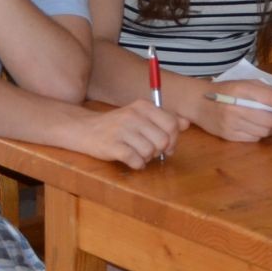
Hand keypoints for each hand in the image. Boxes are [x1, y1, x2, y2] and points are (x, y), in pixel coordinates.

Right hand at [67, 98, 184, 168]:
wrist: (85, 129)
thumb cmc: (117, 125)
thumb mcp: (141, 116)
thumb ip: (164, 119)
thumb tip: (186, 123)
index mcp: (143, 106)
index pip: (172, 124)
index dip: (174, 139)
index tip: (167, 145)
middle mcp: (133, 115)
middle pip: (163, 140)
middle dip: (160, 150)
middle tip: (150, 150)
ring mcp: (122, 130)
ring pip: (150, 152)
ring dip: (147, 158)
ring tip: (137, 153)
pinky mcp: (112, 146)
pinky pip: (136, 161)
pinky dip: (137, 164)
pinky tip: (131, 160)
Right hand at [190, 79, 271, 141]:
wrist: (197, 102)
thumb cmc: (224, 91)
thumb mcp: (243, 83)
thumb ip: (264, 89)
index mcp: (241, 90)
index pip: (271, 99)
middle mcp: (236, 107)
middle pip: (269, 119)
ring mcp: (231, 123)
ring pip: (263, 131)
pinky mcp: (228, 136)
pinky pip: (253, 139)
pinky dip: (261, 134)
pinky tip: (259, 128)